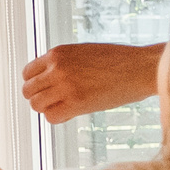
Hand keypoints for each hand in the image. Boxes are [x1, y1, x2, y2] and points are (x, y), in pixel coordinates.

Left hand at [20, 41, 161, 122]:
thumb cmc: (119, 60)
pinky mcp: (76, 103)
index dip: (36, 83)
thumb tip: (49, 79)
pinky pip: (51, 117)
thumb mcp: (84, 52)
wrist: (141, 67)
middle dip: (38, 97)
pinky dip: (58, 118)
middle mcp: (57, 67)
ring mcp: (65, 85)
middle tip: (54, 101)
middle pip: (28, 90)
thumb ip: (64, 63)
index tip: (46, 89)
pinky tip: (71, 113)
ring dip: (47, 108)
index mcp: (58, 53)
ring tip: (64, 106)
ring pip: (36, 104)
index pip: (28, 72)